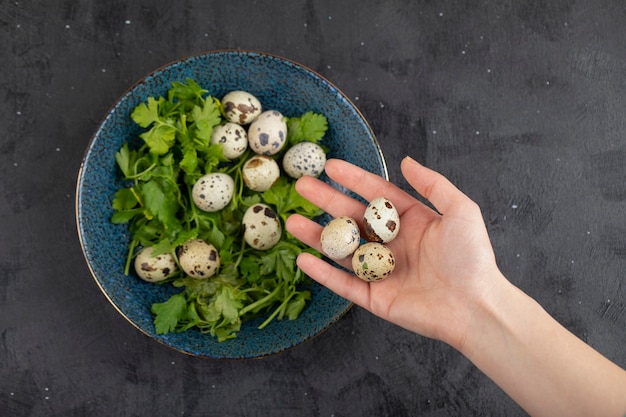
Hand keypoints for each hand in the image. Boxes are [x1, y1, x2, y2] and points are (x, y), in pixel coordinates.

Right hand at [286, 156, 503, 348]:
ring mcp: (381, 270)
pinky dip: (323, 273)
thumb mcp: (460, 210)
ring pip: (342, 250)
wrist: (475, 305)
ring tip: (292, 221)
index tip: (331, 166)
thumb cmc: (472, 257)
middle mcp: (392, 244)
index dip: (353, 179)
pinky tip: (303, 258)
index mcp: (411, 221)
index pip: (376, 194)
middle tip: (302, 187)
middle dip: (326, 202)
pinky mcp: (375, 297)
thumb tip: (406, 161)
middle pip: (352, 218)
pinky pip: (343, 284)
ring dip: (317, 236)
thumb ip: (432, 184)